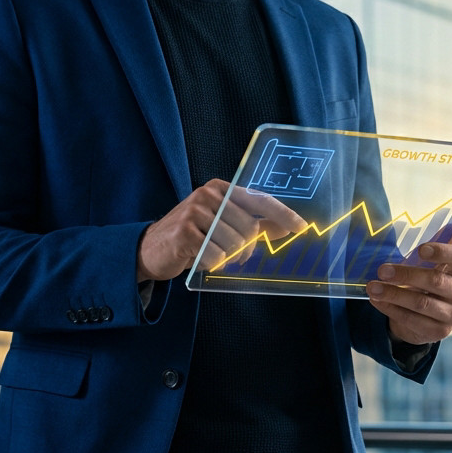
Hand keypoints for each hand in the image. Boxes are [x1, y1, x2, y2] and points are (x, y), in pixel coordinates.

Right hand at [137, 180, 307, 281]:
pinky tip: (198, 259)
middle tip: (231, 255)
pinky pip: (216, 255)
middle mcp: (207, 194)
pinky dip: (212, 264)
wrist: (149, 249)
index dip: (282, 214)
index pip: (259, 199)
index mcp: (220, 188)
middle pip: (249, 228)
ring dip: (228, 258)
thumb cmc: (191, 237)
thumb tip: (286, 228)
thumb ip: (255, 225)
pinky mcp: (184, 233)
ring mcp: (194, 212)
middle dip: (245, 248)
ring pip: (235, 244)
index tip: (301, 227)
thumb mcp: (223, 226)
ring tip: (211, 255)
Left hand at [366, 235, 451, 345]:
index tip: (420, 249)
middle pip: (436, 281)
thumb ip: (437, 245)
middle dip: (406, 274)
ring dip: (393, 294)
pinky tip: (376, 301)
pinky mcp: (440, 331)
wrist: (424, 315)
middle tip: (382, 270)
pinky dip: (391, 309)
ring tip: (372, 287)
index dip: (442, 252)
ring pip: (422, 303)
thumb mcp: (429, 262)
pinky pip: (412, 320)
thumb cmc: (427, 280)